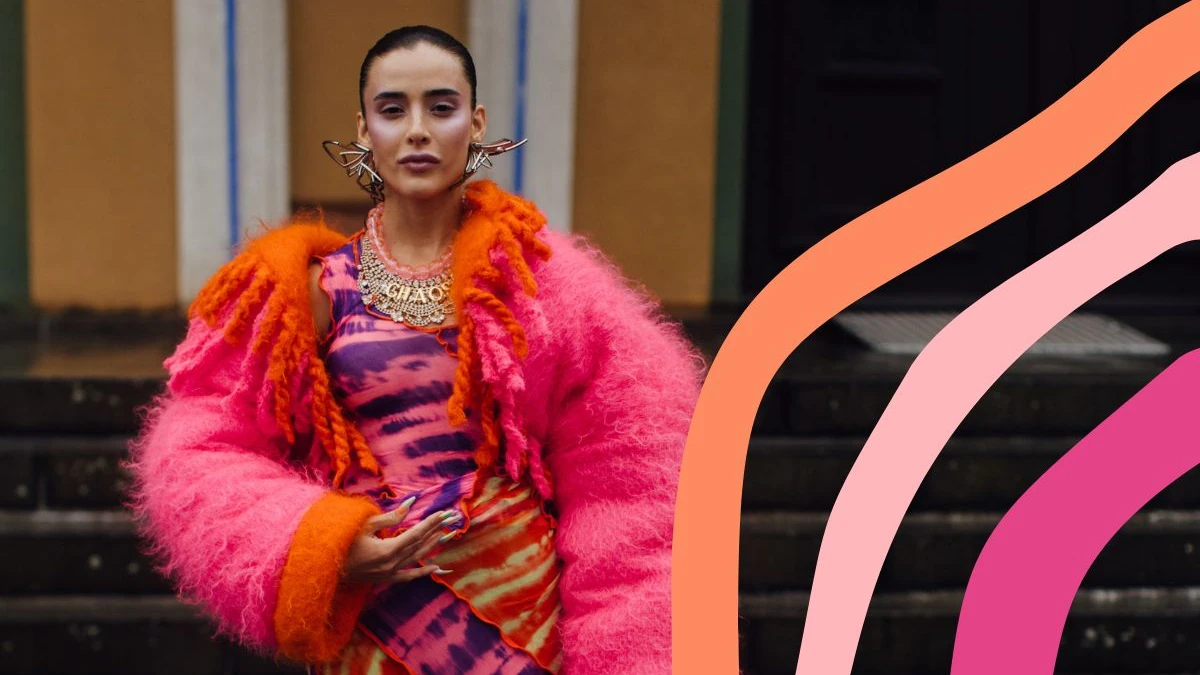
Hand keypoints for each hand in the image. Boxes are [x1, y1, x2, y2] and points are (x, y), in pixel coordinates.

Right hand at [341, 498, 460, 584]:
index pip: (416, 533)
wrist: (323, 568)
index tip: (445, 513)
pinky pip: (408, 576)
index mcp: (387, 550)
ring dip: (433, 546)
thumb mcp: (364, 525)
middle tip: (452, 519)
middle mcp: (391, 565)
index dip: (431, 522)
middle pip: (420, 545)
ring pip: (417, 558)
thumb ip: (390, 517)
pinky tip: (437, 567)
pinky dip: (423, 571)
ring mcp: (388, 574)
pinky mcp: (384, 579)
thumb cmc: (341, 542)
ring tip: (448, 535)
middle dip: (437, 530)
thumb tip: (411, 504)